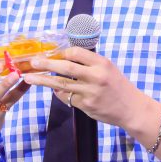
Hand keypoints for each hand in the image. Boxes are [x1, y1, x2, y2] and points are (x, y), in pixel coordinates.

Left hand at [22, 46, 151, 130]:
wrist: (131, 109)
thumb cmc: (118, 86)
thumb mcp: (108, 68)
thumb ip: (89, 63)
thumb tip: (63, 57)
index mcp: (101, 63)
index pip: (76, 52)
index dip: (61, 52)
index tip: (51, 53)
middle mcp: (96, 77)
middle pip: (65, 67)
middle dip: (46, 64)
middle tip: (32, 62)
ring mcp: (90, 92)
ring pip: (61, 84)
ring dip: (43, 81)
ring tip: (29, 78)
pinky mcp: (85, 105)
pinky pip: (66, 98)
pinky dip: (59, 93)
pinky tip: (54, 91)